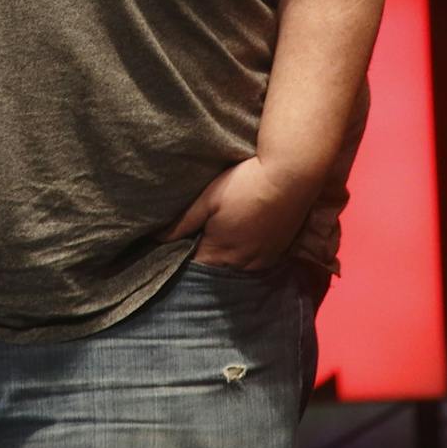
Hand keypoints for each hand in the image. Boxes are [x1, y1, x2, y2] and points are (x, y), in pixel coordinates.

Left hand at [163, 155, 314, 272]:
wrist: (290, 177)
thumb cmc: (244, 184)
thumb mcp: (208, 199)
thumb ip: (182, 222)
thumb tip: (156, 239)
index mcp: (221, 250)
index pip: (195, 266)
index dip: (183, 258)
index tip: (174, 248)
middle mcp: (243, 262)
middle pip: (216, 270)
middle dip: (204, 261)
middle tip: (195, 243)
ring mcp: (264, 258)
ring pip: (237, 269)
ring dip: (226, 261)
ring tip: (219, 242)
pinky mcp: (280, 251)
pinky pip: (256, 264)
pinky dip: (245, 258)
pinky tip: (242, 242)